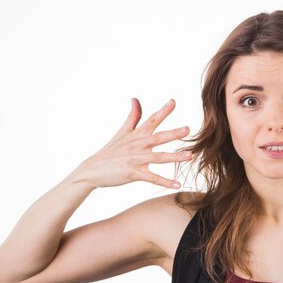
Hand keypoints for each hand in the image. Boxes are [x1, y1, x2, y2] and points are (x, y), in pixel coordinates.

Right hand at [70, 98, 191, 188]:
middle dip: (173, 133)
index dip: (163, 111)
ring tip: (190, 156)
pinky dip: (165, 182)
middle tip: (188, 129)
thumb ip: (133, 116)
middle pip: (158, 137)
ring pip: (158, 157)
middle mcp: (138, 145)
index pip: (152, 120)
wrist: (92, 170)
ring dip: (174, 157)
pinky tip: (178, 184)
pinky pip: (152, 178)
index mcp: (137, 134)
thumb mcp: (122, 131)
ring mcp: (135, 159)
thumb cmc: (111, 150)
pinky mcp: (133, 173)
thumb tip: (135, 98)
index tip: (174, 101)